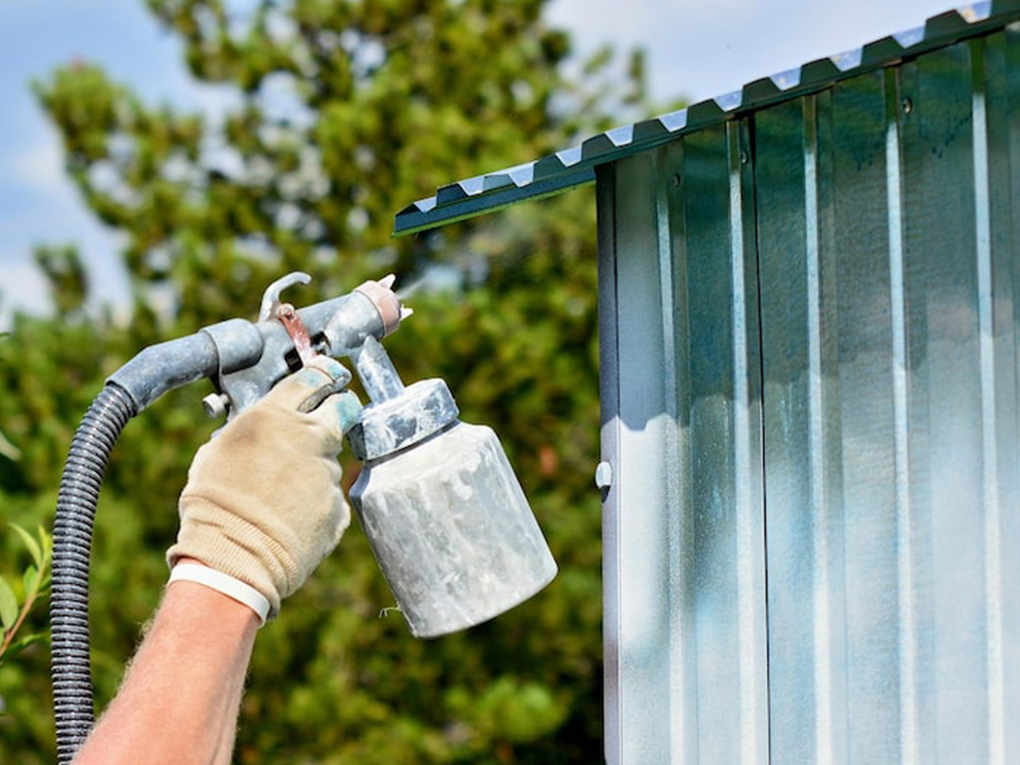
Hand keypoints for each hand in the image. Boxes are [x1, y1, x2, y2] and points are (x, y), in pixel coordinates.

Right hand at [167, 356, 361, 617]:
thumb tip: (267, 420)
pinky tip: (292, 516)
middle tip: (331, 416)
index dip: (325, 374)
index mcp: (274, 417)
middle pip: (343, 407)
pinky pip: (332, 495)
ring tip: (284, 490)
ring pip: (331, 457)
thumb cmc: (214, 505)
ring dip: (315, 465)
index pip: (314, 377)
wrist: (232, 558)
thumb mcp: (220, 450)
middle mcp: (309, 438)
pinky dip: (318, 502)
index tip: (330, 374)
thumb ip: (253, 427)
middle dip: (340, 407)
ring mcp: (327, 473)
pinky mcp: (338, 505)